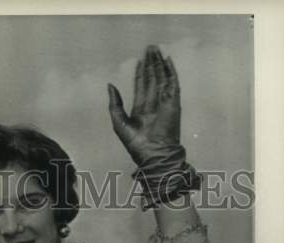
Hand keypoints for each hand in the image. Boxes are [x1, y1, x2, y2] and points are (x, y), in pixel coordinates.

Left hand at [108, 45, 180, 164]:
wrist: (154, 153)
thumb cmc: (137, 143)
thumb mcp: (119, 123)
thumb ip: (115, 104)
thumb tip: (110, 85)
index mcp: (141, 109)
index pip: (141, 86)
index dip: (140, 73)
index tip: (139, 61)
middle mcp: (153, 103)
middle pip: (151, 78)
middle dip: (150, 64)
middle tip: (149, 48)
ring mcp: (164, 101)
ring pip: (161, 77)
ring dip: (159, 63)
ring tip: (156, 50)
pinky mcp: (173, 101)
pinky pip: (172, 83)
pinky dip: (170, 71)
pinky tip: (167, 60)